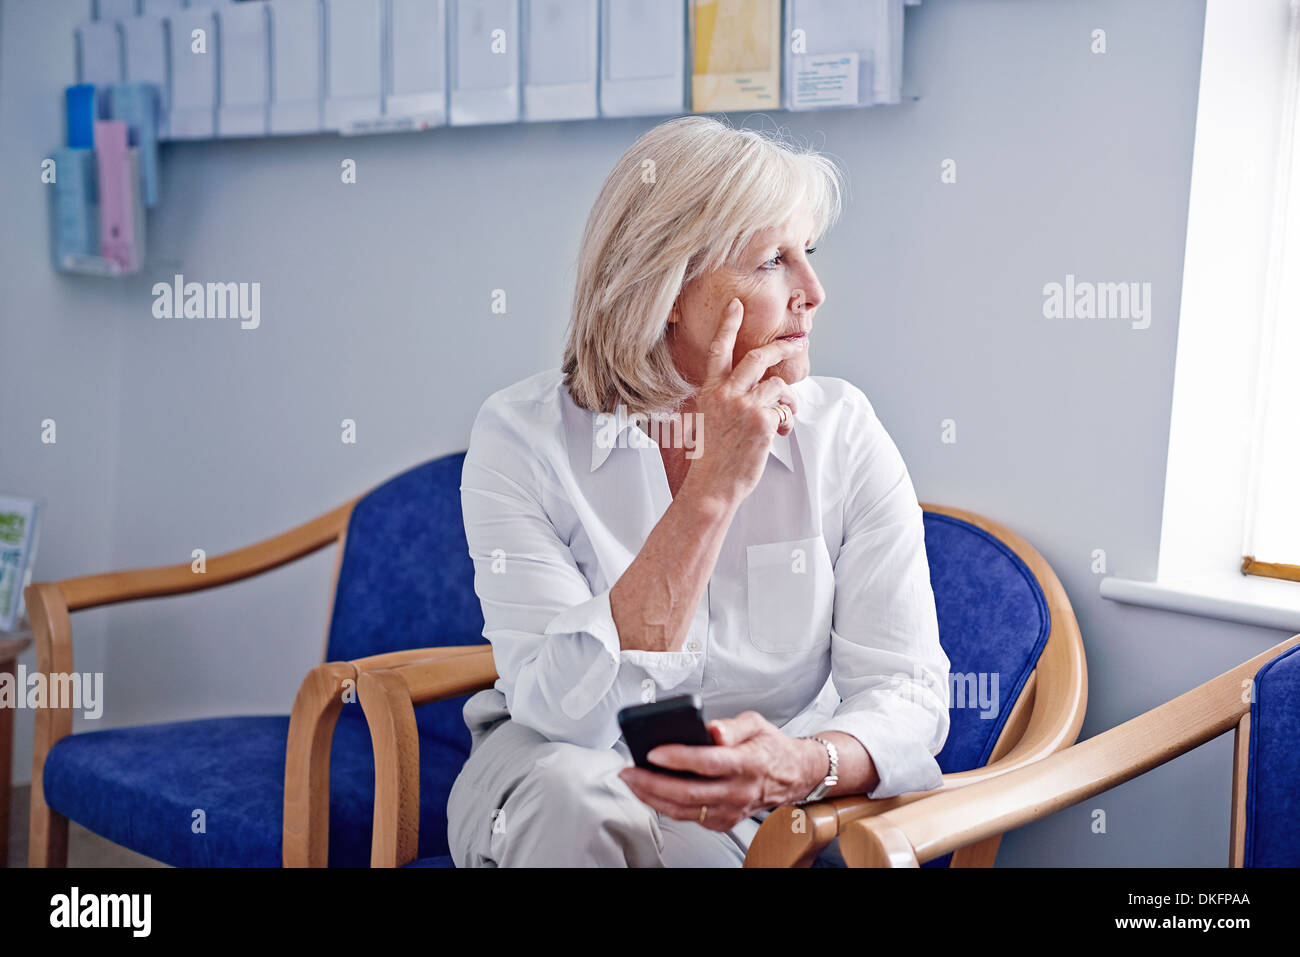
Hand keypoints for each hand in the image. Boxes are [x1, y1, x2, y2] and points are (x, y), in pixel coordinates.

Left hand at [616, 711, 824, 831]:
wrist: (793, 776)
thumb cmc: (770, 747)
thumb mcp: (755, 723)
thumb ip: (732, 725)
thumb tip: (711, 729)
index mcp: (748, 763)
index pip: (708, 762)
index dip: (678, 758)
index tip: (654, 751)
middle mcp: (739, 791)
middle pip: (688, 793)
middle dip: (652, 783)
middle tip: (629, 770)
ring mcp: (731, 810)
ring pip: (684, 810)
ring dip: (652, 797)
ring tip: (631, 781)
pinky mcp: (724, 821)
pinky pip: (689, 816)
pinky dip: (665, 805)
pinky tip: (650, 792)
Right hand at [679, 298, 805, 507]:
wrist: (711, 486)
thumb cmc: (710, 459)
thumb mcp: (710, 421)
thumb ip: (726, 400)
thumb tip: (758, 390)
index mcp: (710, 391)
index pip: (718, 350)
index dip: (728, 325)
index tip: (736, 305)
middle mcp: (726, 393)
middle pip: (759, 357)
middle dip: (782, 348)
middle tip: (796, 345)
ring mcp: (745, 405)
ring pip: (778, 385)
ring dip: (787, 398)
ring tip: (783, 415)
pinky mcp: (763, 420)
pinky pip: (785, 409)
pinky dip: (786, 420)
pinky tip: (778, 434)